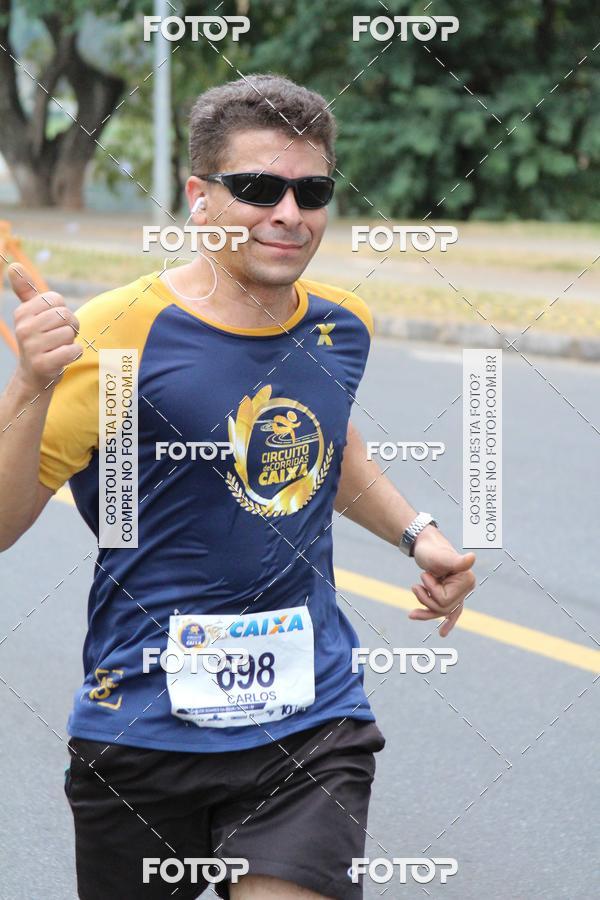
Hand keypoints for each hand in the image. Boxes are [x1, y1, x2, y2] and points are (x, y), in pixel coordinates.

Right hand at [8, 264, 81, 389]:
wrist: (34, 376)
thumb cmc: (39, 340)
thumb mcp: (31, 314)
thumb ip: (25, 290)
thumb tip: (13, 266)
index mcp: (22, 313)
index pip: (56, 299)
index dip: (62, 311)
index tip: (54, 323)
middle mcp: (24, 328)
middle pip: (65, 315)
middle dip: (69, 327)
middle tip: (59, 338)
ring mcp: (32, 347)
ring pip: (69, 333)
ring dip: (70, 342)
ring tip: (58, 348)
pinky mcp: (43, 364)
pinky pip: (73, 350)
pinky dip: (74, 354)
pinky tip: (63, 358)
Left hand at [408, 525, 475, 636]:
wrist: (423, 545)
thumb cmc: (430, 549)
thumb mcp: (440, 557)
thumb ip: (456, 561)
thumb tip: (472, 558)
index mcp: (467, 580)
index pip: (445, 600)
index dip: (430, 590)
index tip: (425, 574)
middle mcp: (466, 588)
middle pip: (443, 609)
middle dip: (425, 598)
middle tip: (417, 582)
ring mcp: (459, 593)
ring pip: (441, 612)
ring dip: (424, 605)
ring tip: (414, 589)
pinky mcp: (451, 595)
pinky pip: (449, 613)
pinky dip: (445, 623)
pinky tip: (442, 634)